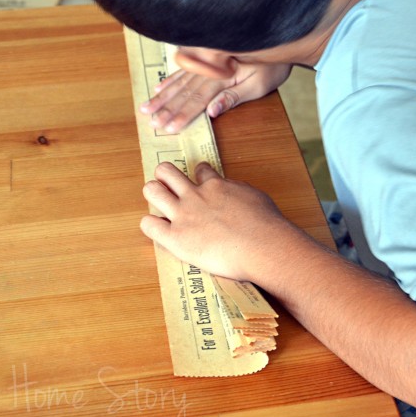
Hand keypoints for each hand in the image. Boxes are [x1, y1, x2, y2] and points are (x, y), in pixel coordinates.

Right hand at [139, 63, 291, 132]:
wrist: (276, 41)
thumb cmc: (271, 66)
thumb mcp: (258, 85)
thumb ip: (233, 97)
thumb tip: (211, 111)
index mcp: (221, 76)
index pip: (197, 100)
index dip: (181, 115)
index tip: (167, 128)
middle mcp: (208, 67)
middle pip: (183, 91)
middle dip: (166, 108)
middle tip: (150, 121)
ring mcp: (205, 61)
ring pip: (179, 81)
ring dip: (162, 96)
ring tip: (147, 108)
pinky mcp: (206, 58)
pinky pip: (183, 70)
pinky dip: (170, 80)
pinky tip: (159, 88)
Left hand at [140, 162, 303, 281]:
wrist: (263, 247)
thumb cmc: (266, 224)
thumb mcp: (254, 195)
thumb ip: (238, 190)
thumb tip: (231, 190)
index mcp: (216, 185)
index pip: (201, 170)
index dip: (199, 175)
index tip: (201, 183)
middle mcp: (195, 196)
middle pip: (167, 172)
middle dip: (165, 177)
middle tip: (171, 189)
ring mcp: (183, 215)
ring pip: (152, 190)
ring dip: (153, 193)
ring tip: (159, 205)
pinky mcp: (176, 237)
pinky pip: (149, 225)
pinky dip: (151, 225)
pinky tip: (159, 230)